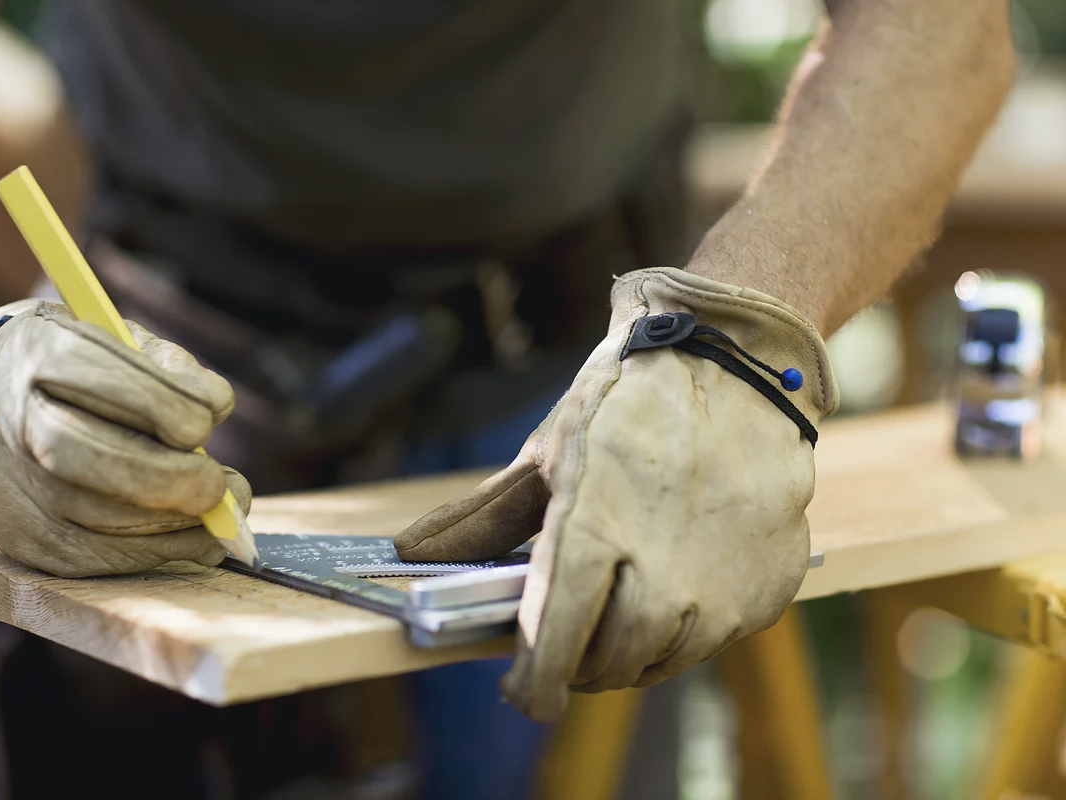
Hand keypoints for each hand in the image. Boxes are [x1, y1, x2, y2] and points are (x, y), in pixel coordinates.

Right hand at [0, 302, 249, 577]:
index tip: (214, 410)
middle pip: (101, 460)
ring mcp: (17, 488)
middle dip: (177, 478)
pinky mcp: (25, 540)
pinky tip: (196, 536)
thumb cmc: (70, 372)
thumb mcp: (111, 337)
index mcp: (42, 355)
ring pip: (106, 520)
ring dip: (180, 522)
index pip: (117, 384)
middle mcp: (20, 423)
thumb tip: (215, 406)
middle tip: (224, 484)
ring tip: (222, 507)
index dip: (176, 403)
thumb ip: (166, 364)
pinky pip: (100, 558)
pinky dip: (160, 551)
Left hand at [395, 268, 837, 720]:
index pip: (556, 640)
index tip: (524, 694)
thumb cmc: (627, 401)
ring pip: (664, 659)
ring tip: (623, 602)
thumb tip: (410, 552)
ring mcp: (725, 584)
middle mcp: (664, 572)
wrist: (735, 360)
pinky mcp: (771, 586)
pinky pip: (717, 639)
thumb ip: (482, 516)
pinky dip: (689, 627)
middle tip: (574, 633)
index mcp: (595, 531)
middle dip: (580, 661)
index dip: (535, 683)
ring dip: (633, 649)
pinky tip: (679, 581)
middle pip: (609, 662)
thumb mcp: (547, 451)